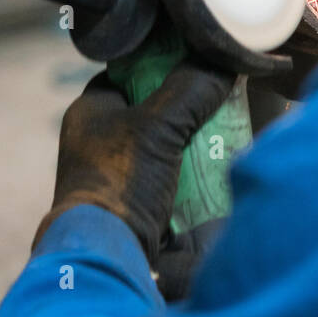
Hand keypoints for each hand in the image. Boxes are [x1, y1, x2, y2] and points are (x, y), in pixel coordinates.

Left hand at [33, 61, 233, 265]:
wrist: (108, 255)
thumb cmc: (121, 182)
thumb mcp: (159, 125)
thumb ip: (191, 88)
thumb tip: (223, 62)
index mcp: (91, 110)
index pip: (130, 72)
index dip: (162, 64)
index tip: (196, 61)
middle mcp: (99, 139)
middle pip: (153, 108)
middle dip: (186, 107)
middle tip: (219, 99)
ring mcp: (116, 173)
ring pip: (165, 142)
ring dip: (193, 140)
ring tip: (226, 131)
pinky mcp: (134, 201)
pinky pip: (169, 174)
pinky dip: (191, 169)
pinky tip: (217, 165)